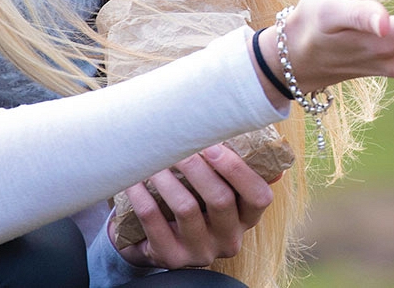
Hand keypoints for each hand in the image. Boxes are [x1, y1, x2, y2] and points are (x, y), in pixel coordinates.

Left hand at [112, 145, 273, 268]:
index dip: (238, 171)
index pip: (258, 197)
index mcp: (247, 217)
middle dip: (197, 166)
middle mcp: (228, 238)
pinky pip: (154, 223)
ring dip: (168, 177)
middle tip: (178, 144)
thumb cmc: (197, 200)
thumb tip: (258, 136)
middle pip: (220, 199)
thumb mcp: (222, 190)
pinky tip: (134, 180)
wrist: (162, 240)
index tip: (214, 146)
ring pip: (186, 208)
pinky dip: (143, 196)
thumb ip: (238, 168)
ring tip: (154, 157)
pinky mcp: (171, 258)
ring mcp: (200, 251)